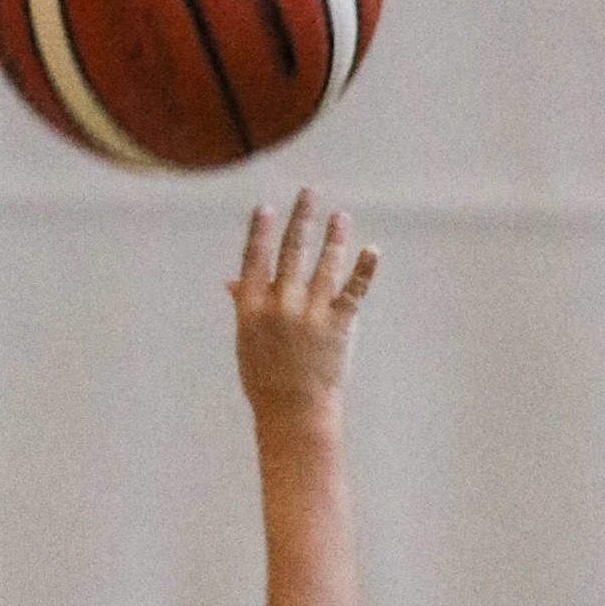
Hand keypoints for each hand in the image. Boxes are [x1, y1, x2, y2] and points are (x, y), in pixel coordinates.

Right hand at [232, 190, 377, 414]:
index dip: (261, 231)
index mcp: (252, 308)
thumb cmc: (266, 379)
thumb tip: (232, 280)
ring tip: (340, 217)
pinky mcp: (338, 327)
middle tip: (310, 192)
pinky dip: (364, 269)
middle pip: (292, 251)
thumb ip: (244, 306)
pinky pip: (353, 291)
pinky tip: (372, 250)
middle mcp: (280, 305)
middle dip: (302, 219)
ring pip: (324, 265)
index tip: (267, 208)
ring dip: (334, 237)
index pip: (255, 258)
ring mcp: (310, 315)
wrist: (293, 413)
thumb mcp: (247, 341)